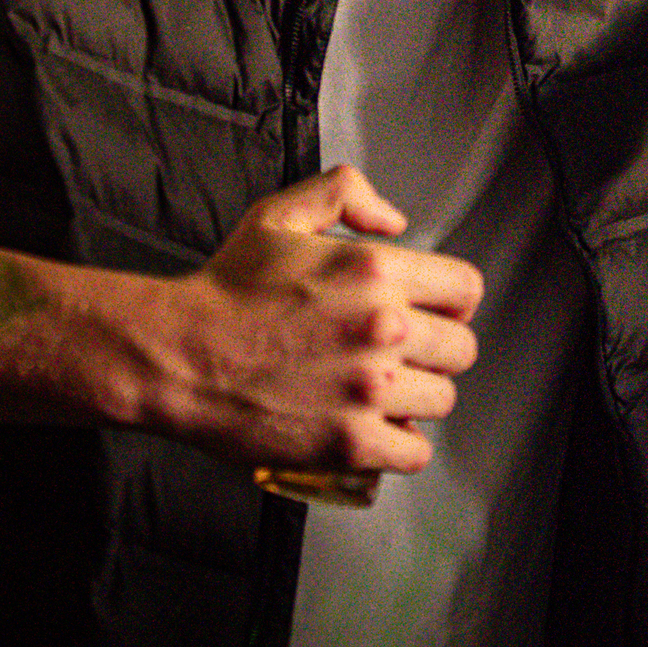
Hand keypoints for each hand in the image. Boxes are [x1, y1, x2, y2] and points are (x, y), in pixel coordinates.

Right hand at [165, 164, 482, 476]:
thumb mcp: (284, 213)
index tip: (436, 311)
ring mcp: (369, 390)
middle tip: (406, 353)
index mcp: (377, 271)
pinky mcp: (350, 443)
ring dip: (419, 395)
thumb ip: (347, 194)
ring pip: (443, 399)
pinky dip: (401, 443)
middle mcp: (383, 329)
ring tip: (387, 389)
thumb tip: (394, 220)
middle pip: (461, 348)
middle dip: (437, 349)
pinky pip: (415, 452)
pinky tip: (379, 428)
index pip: (466, 290)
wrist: (180, 353)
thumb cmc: (227, 291)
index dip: (453, 301)